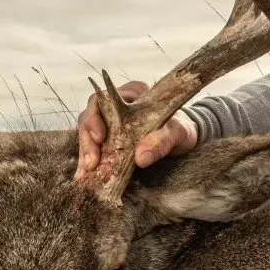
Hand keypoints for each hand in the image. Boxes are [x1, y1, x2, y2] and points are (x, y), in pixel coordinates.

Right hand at [73, 79, 199, 182]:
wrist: (184, 140)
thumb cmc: (181, 129)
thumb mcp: (177, 133)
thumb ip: (161, 141)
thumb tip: (140, 158)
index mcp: (132, 93)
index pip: (103, 99)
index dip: (95, 117)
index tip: (99, 138)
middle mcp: (116, 105)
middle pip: (90, 117)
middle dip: (87, 141)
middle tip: (91, 163)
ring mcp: (110, 122)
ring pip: (88, 134)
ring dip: (85, 154)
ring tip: (86, 174)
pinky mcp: (110, 139)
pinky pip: (94, 148)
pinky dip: (89, 162)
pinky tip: (85, 176)